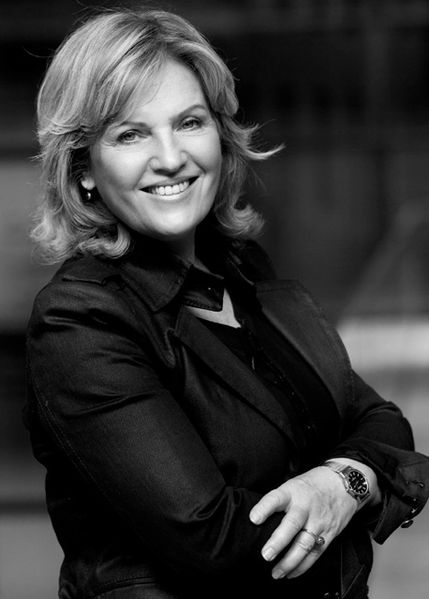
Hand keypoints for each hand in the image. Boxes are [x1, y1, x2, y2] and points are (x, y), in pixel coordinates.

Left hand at [249, 465, 357, 579]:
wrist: (344, 484)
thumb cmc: (313, 485)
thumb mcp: (294, 484)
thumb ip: (279, 501)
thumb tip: (258, 519)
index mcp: (293, 491)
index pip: (276, 498)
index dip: (264, 508)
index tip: (254, 519)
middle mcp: (305, 507)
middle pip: (292, 524)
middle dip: (278, 541)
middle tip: (266, 554)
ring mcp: (318, 521)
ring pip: (304, 544)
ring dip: (289, 562)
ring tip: (276, 572)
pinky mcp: (329, 534)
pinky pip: (315, 553)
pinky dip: (303, 566)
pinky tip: (291, 572)